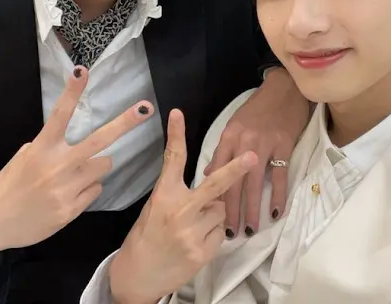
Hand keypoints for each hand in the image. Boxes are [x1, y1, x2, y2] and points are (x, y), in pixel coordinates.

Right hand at [0, 66, 152, 259]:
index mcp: (42, 148)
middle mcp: (57, 166)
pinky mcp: (72, 209)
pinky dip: (87, 189)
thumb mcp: (25, 157)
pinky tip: (68, 195)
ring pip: (104, 165)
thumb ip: (50, 146)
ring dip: (96, 166)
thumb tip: (74, 142)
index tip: (82, 71)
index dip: (72, 92)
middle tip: (145, 108)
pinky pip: (95, 190)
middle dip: (125, 123)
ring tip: (75, 175)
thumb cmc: (10, 184)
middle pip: (99, 140)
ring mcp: (67, 188)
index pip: (59, 114)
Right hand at [109, 109, 257, 303]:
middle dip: (236, 169)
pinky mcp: (202, 252)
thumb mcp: (154, 207)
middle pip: (215, 185)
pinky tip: (196, 241)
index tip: (178, 113)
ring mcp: (192, 233)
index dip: (176, 134)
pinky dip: (213, 233)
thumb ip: (178, 193)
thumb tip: (209, 181)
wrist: (136, 277)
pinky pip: (220, 233)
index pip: (172, 159)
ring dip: (214, 213)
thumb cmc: (144, 237)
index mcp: (163, 196)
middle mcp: (179, 211)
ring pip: (220, 210)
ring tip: (194, 225)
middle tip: (253, 155)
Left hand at [205, 67, 309, 236]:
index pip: (217, 172)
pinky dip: (277, 197)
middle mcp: (243, 143)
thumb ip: (222, 150)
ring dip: (252, 209)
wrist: (283, 90)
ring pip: (254, 184)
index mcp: (228, 138)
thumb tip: (207, 173)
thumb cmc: (258, 109)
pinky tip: (275, 213)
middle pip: (233, 182)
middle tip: (229, 233)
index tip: (209, 217)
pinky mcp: (283, 146)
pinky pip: (279, 177)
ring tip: (250, 229)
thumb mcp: (234, 125)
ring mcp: (264, 145)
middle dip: (230, 210)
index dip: (213, 196)